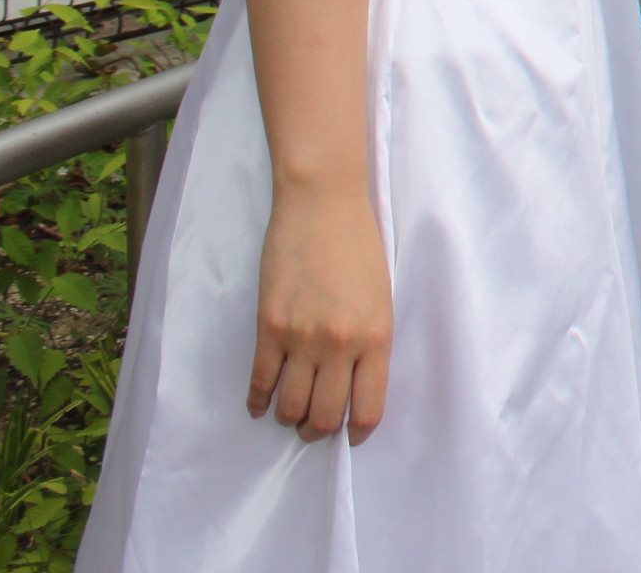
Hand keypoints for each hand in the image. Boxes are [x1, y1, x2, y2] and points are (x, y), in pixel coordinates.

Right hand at [250, 181, 393, 443]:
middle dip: (318, 431)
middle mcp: (340, 344)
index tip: (352, 435)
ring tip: (291, 414)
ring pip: (290, 406)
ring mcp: (302, 337)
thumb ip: (371, 342)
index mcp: (377, 336)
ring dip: (290, 418)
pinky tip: (260, 404)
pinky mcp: (269, 326)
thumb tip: (355, 384)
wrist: (323, 205)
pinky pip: (261, 381)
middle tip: (314, 428)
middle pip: (326, 416)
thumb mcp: (381, 297)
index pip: (369, 408)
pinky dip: (258, 400)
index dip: (358, 431)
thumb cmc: (359, 246)